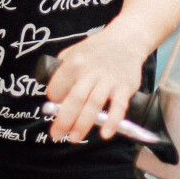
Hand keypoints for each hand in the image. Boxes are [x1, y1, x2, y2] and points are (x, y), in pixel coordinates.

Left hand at [44, 22, 145, 143]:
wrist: (126, 40)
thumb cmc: (98, 49)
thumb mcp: (75, 50)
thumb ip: (62, 68)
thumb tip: (53, 93)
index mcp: (74, 62)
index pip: (57, 88)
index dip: (54, 102)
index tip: (54, 111)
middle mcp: (90, 71)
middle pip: (74, 100)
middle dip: (63, 121)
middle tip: (57, 135)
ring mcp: (108, 80)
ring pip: (93, 105)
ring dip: (82, 124)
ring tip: (74, 138)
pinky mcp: (124, 87)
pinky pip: (118, 107)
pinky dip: (112, 121)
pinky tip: (105, 133)